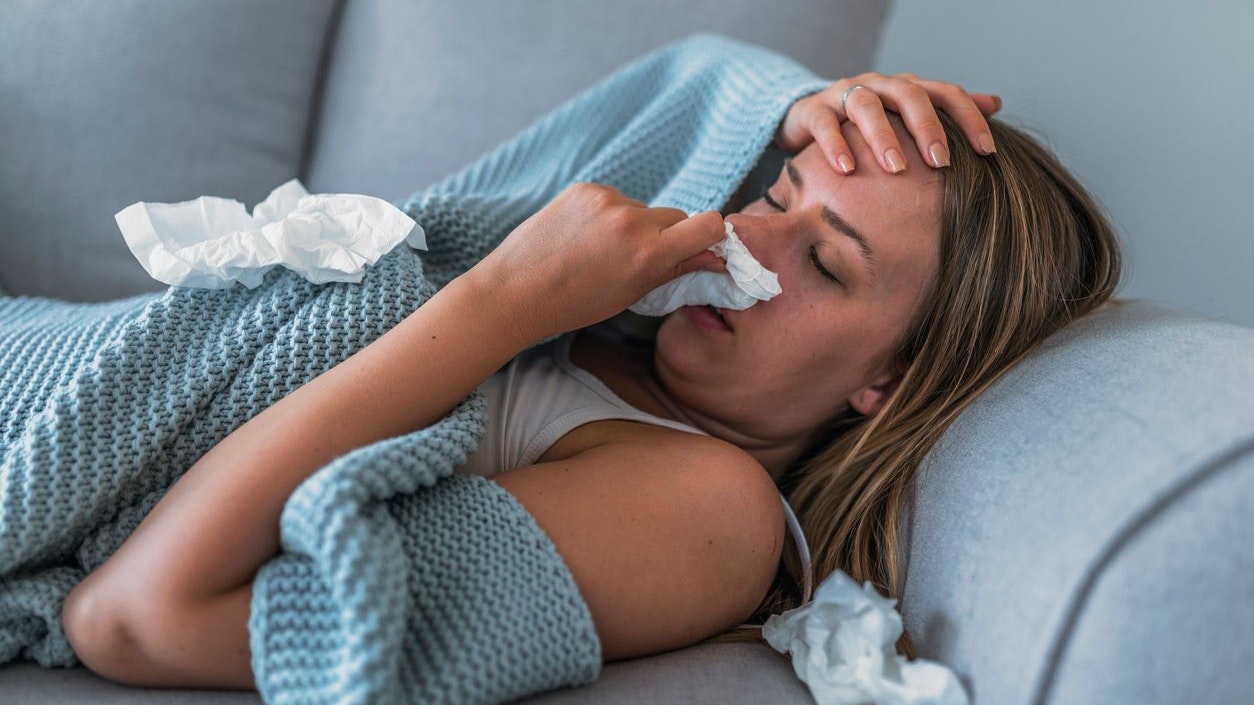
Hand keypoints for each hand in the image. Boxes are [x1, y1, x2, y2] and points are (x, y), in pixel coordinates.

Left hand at [471, 183, 725, 340]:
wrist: (515, 291)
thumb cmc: (574, 304)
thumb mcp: (631, 294)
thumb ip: (675, 270)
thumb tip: (713, 256)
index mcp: (648, 255)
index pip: (708, 225)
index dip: (711, 235)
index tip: (702, 247)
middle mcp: (632, 221)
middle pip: (676, 217)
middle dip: (668, 236)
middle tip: (641, 259)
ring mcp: (606, 200)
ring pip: (643, 209)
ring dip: (635, 226)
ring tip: (602, 250)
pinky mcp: (585, 189)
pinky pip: (614, 199)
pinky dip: (608, 215)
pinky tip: (584, 237)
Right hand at [775, 72, 1001, 173]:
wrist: (810, 119)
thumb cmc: (867, 125)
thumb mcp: (906, 117)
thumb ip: (946, 111)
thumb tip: (996, 103)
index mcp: (907, 88)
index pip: (946, 93)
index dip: (970, 118)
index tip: (988, 151)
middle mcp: (879, 85)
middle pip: (909, 94)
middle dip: (927, 128)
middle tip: (941, 162)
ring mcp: (845, 94)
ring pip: (867, 105)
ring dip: (883, 136)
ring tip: (895, 168)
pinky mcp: (813, 110)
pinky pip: (825, 123)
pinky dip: (835, 145)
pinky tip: (846, 170)